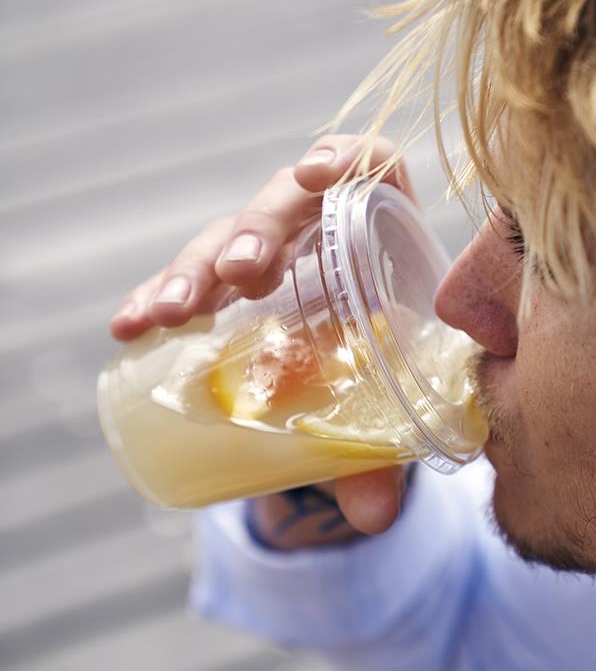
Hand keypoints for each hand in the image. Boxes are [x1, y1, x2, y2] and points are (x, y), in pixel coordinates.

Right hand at [109, 135, 418, 540]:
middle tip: (241, 275)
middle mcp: (318, 238)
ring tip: (171, 311)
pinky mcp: (225, 293)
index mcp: (379, 242)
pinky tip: (128, 325)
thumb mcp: (391, 419)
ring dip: (196, 268)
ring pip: (224, 241)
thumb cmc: (391, 388)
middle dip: (254, 231)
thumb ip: (386, 461)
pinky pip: (187, 282)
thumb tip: (374, 515)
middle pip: (282, 205)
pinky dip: (155, 295)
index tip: (314, 176)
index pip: (371, 168)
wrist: (358, 404)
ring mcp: (265, 262)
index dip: (346, 156)